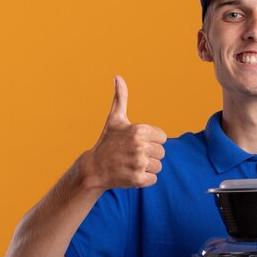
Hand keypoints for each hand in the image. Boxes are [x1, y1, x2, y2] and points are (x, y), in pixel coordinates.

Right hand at [80, 75, 166, 189]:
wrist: (93, 169)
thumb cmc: (107, 142)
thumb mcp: (115, 119)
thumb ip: (121, 98)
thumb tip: (118, 77)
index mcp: (139, 130)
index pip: (162, 138)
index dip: (151, 141)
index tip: (136, 143)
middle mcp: (140, 145)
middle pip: (161, 153)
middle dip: (149, 155)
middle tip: (131, 155)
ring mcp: (139, 163)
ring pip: (158, 167)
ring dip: (147, 168)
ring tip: (131, 165)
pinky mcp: (138, 179)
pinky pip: (154, 179)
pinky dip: (144, 179)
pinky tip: (131, 174)